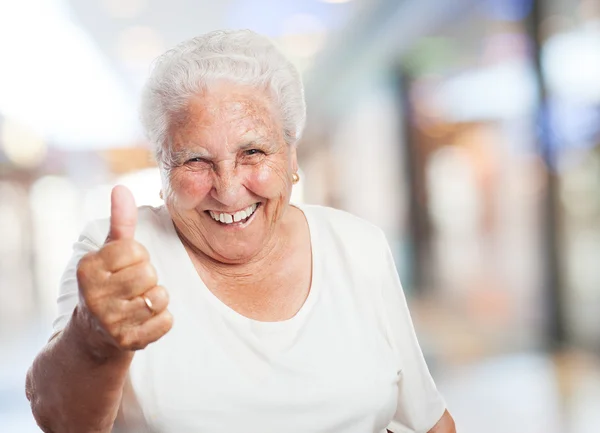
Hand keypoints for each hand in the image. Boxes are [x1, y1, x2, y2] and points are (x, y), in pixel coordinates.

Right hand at [76, 185, 172, 353]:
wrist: (94, 333)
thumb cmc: (108, 282)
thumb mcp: (110, 251)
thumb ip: (120, 221)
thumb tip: (121, 188)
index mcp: (88, 269)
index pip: (135, 250)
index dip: (138, 256)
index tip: (125, 266)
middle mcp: (94, 296)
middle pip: (149, 274)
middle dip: (148, 277)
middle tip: (133, 286)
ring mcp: (109, 322)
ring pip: (159, 297)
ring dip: (157, 298)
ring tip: (139, 302)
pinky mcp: (127, 342)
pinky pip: (166, 321)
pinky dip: (162, 319)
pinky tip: (145, 319)